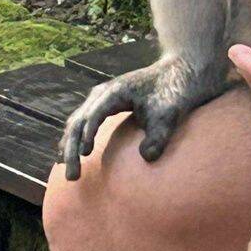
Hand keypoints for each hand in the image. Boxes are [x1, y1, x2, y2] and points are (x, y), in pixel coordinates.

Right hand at [60, 55, 231, 177]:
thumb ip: (159, 136)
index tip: (85, 154)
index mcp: (115, 92)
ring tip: (72, 174)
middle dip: (71, 148)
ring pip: (77, 122)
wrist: (179, 73)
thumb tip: (147, 158)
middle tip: (73, 177)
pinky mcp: (106, 105)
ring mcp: (102, 98)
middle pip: (78, 121)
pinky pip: (84, 122)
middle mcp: (103, 93)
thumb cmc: (174, 93)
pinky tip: (76, 154)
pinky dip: (77, 139)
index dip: (87, 134)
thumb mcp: (170, 115)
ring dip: (71, 147)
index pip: (93, 114)